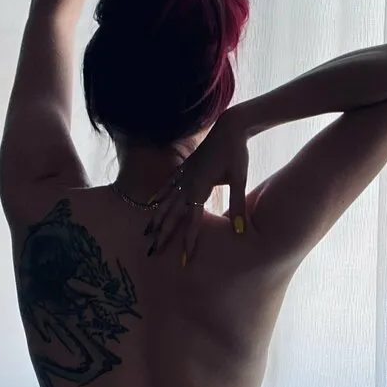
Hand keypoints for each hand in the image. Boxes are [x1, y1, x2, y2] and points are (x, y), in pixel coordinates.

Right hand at [145, 109, 249, 264]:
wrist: (231, 127)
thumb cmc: (237, 153)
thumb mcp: (240, 179)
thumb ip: (237, 204)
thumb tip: (240, 230)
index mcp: (200, 187)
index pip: (192, 220)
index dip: (188, 240)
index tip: (184, 259)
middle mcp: (188, 182)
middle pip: (172, 213)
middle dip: (163, 234)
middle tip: (153, 252)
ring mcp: (184, 174)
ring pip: (166, 201)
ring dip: (156, 218)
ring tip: (147, 233)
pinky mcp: (185, 168)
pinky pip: (168, 185)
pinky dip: (159, 195)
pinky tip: (151, 203)